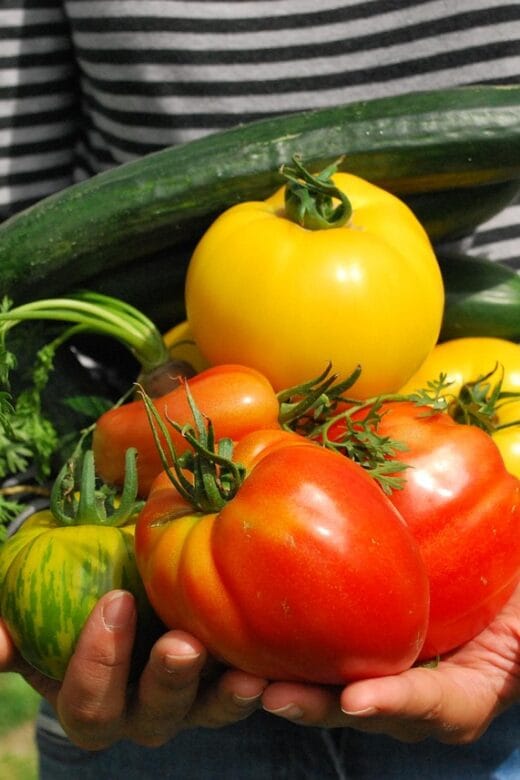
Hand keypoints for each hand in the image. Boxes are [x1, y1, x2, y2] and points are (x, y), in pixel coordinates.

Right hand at [1, 590, 266, 750]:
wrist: (126, 568)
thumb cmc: (71, 579)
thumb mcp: (29, 592)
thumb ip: (8, 619)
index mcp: (89, 697)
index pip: (88, 703)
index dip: (97, 663)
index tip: (116, 601)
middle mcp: (140, 708)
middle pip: (152, 717)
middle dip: (166, 683)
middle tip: (182, 645)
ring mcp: (189, 697)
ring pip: (206, 711)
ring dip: (225, 697)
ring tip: (245, 674)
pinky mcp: (226, 673)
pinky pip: (247, 687)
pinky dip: (264, 680)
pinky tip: (277, 662)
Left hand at [262, 583, 519, 743]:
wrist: (491, 584)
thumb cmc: (513, 608)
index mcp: (462, 695)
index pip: (431, 706)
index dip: (394, 704)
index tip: (356, 700)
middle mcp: (414, 694)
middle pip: (361, 707)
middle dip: (316, 707)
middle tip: (272, 697)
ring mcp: (381, 671)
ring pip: (328, 686)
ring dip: (286, 684)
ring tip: (241, 676)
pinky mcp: (355, 644)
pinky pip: (319, 652)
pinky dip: (284, 650)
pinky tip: (248, 636)